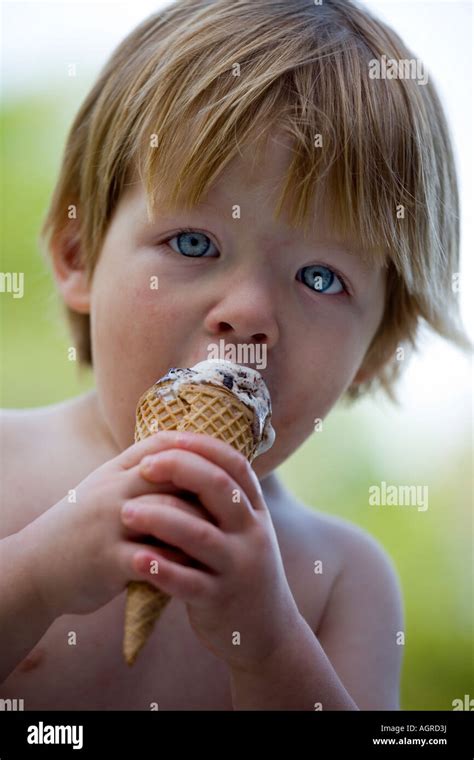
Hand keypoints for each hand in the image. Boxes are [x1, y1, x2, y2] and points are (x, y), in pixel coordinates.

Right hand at [21, 432, 208, 618]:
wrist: (38, 567)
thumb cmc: (82, 527)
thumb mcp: (105, 488)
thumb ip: (140, 474)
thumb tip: (187, 460)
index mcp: (115, 470)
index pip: (162, 444)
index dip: (197, 448)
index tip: (225, 461)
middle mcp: (113, 490)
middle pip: (171, 475)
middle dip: (207, 487)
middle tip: (236, 503)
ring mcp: (110, 523)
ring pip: (167, 514)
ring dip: (199, 526)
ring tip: (223, 537)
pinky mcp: (107, 560)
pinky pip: (152, 559)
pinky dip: (177, 564)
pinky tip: (196, 570)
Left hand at [119, 431, 300, 671]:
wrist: (266, 630)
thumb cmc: (241, 568)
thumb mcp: (243, 530)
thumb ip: (221, 499)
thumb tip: (183, 455)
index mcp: (255, 511)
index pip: (235, 465)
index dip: (203, 447)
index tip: (170, 438)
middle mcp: (252, 533)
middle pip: (219, 489)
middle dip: (180, 471)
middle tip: (143, 467)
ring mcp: (238, 567)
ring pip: (199, 535)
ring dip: (160, 519)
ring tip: (126, 512)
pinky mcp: (219, 600)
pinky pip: (189, 582)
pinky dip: (162, 569)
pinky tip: (136, 559)